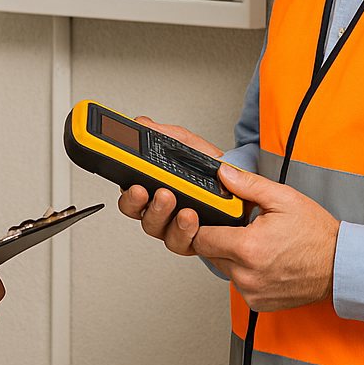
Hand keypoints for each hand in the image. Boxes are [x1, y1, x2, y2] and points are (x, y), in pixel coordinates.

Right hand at [117, 116, 222, 238]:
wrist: (238, 183)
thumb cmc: (208, 167)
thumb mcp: (186, 144)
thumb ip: (164, 134)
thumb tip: (142, 123)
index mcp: (151, 184)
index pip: (128, 189)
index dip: (125, 188)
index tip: (131, 181)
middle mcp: (157, 207)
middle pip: (135, 211)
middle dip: (138, 201)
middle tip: (147, 189)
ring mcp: (172, 225)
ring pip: (154, 227)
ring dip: (160, 213)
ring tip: (170, 199)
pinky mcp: (191, 239)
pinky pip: (181, 240)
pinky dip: (184, 229)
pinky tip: (190, 215)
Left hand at [124, 164, 338, 311]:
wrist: (341, 267)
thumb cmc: (316, 234)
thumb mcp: (283, 198)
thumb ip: (247, 185)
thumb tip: (222, 173)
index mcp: (248, 248)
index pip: (201, 237)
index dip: (201, 224)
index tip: (207, 215)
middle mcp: (246, 275)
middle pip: (210, 253)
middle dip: (217, 237)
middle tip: (238, 226)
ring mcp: (252, 292)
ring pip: (223, 268)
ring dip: (230, 255)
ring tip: (254, 241)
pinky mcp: (259, 303)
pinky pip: (238, 283)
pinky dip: (244, 271)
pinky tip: (262, 258)